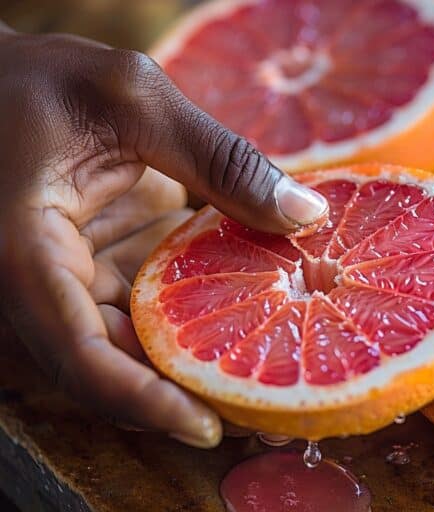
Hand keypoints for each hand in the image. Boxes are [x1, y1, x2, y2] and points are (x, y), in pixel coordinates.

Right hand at [0, 23, 327, 447]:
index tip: (206, 426)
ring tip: (272, 368)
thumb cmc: (38, 82)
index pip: (82, 356)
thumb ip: (219, 158)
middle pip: (110, 367)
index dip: (144, 402)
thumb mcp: (131, 99)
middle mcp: (39, 286)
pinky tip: (252, 311)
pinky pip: (141, 308)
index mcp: (22, 255)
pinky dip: (193, 313)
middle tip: (264, 409)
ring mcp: (69, 282)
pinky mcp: (95, 269)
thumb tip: (306, 216)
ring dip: (195, 359)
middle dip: (183, 392)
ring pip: (129, 345)